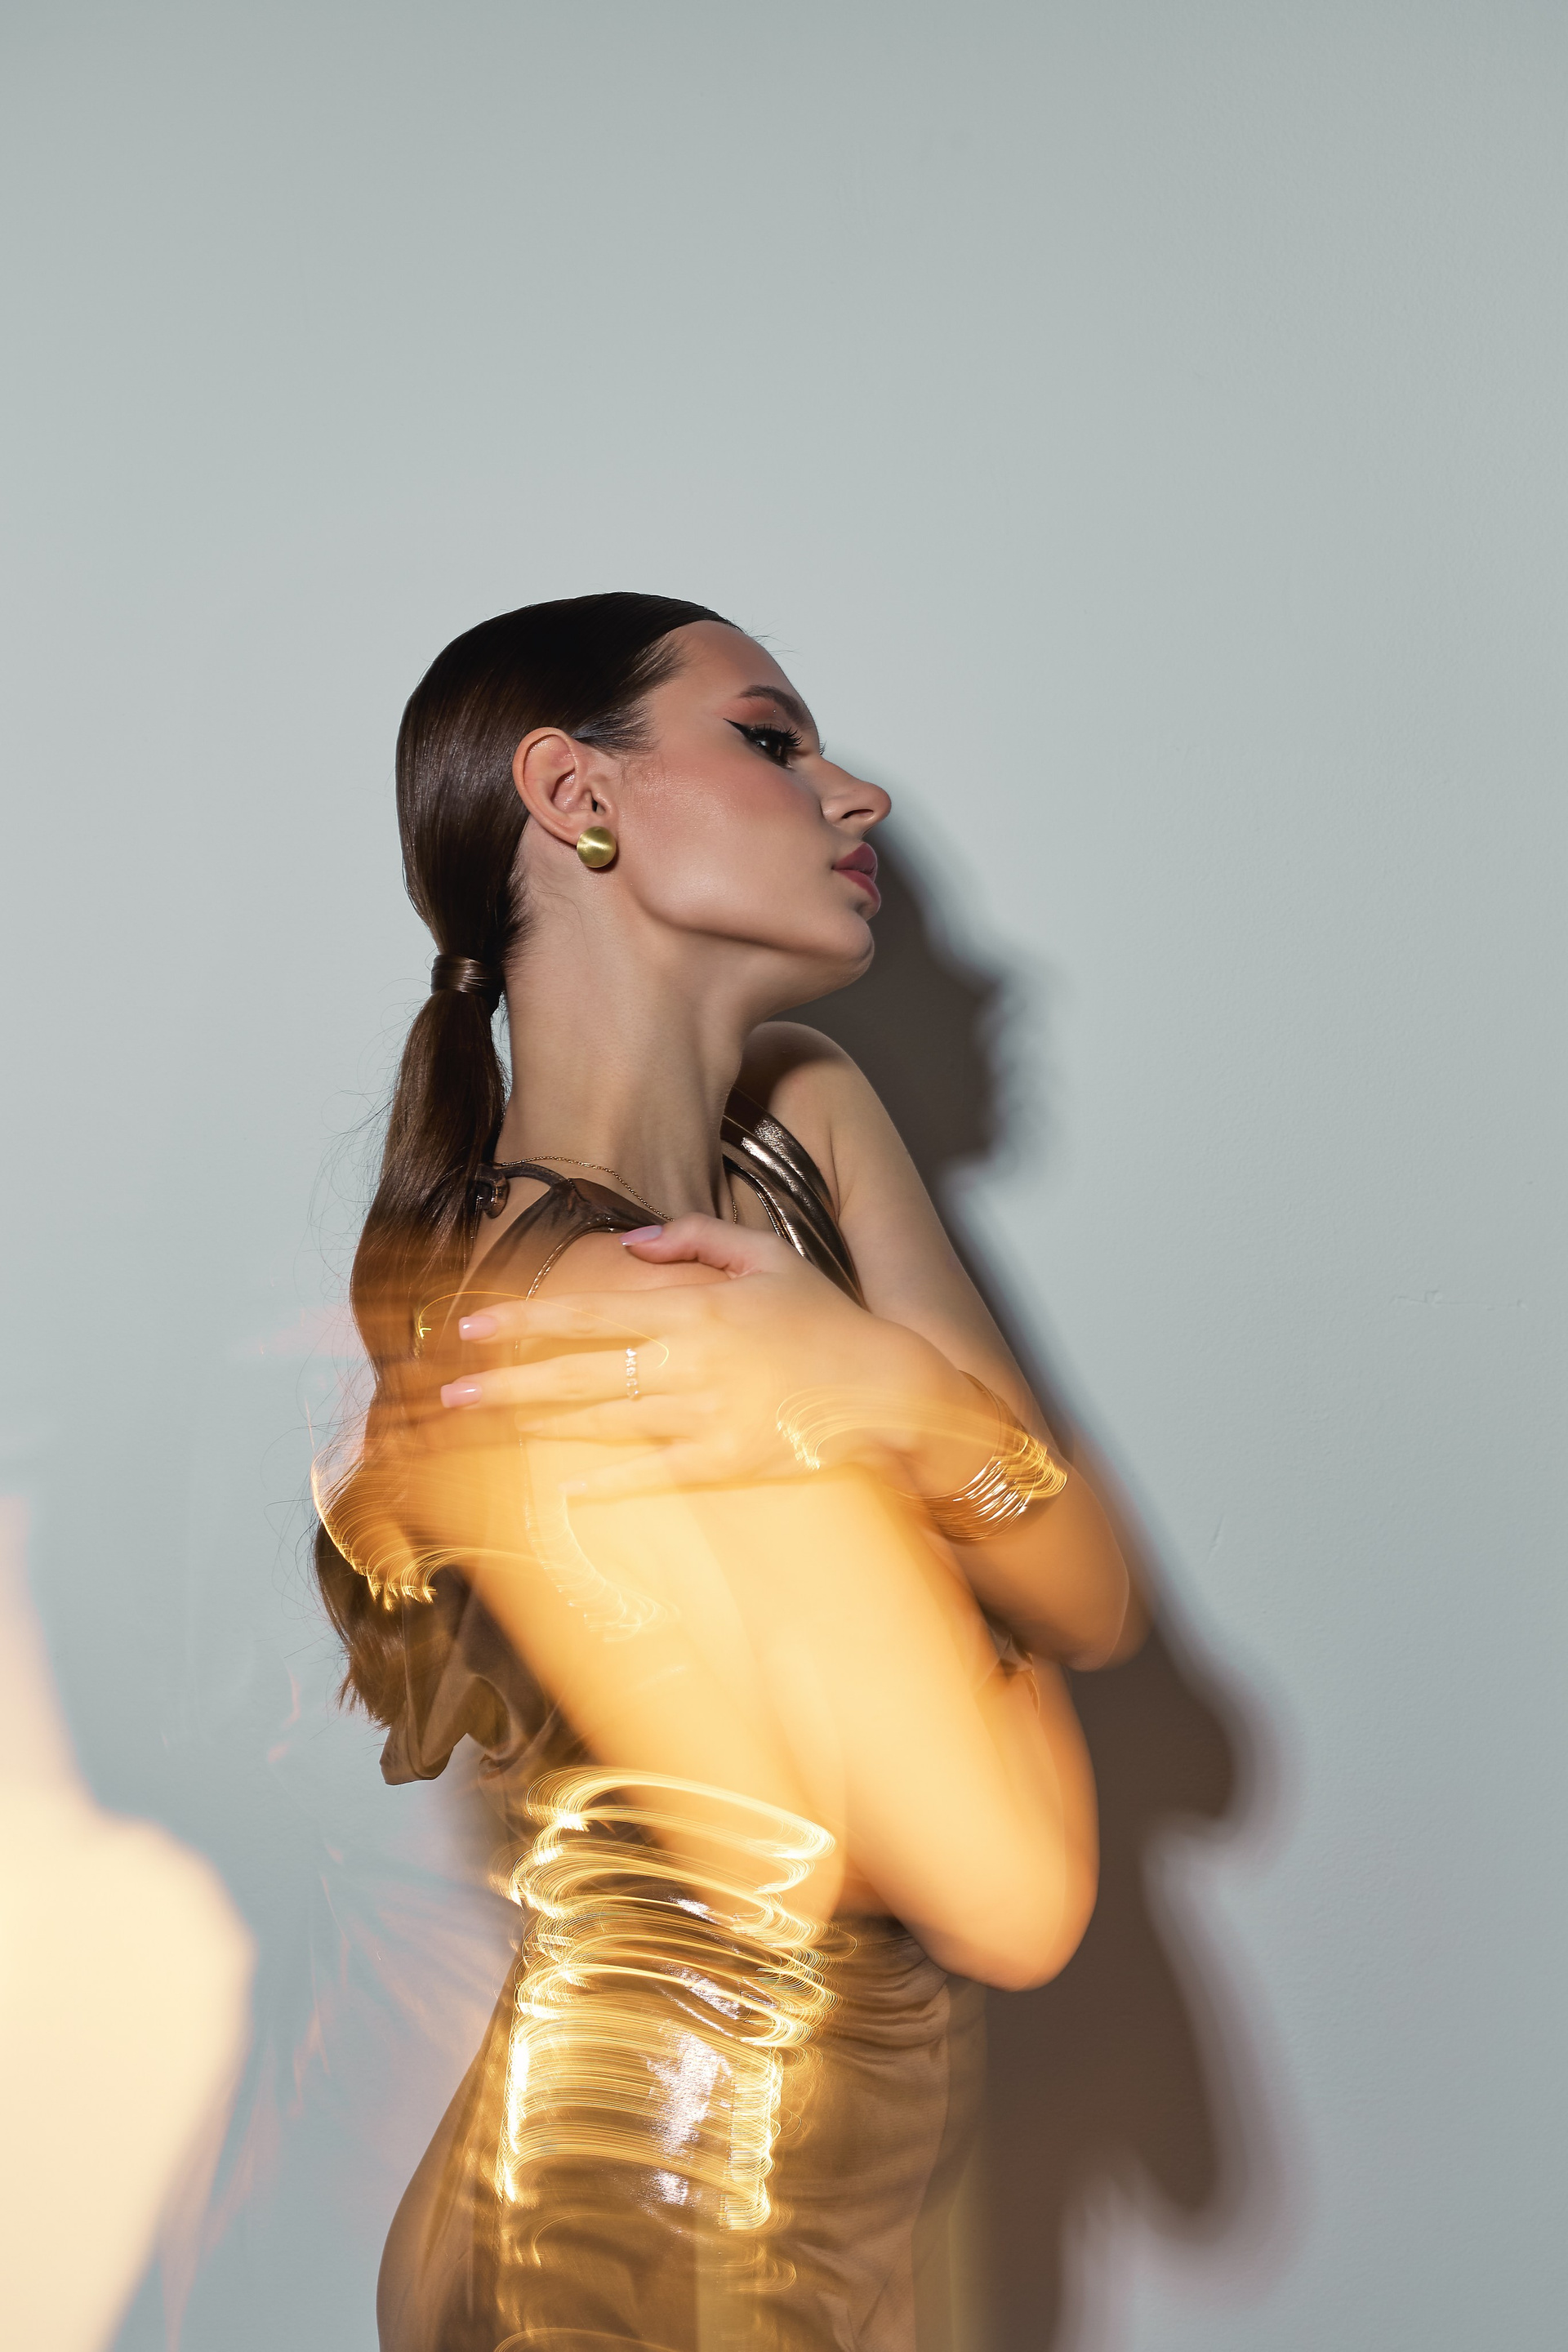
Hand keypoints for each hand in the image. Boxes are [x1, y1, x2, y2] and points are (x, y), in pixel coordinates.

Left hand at [439, 1214, 990, 1500]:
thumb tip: (636, 1241)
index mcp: (698, 1306)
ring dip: (536, 1425)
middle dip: (506, 1379)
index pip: (592, 1310)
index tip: (472, 1326)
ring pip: (604, 1420)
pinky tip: (562, 1492)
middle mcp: (693, 1359)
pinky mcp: (728, 1462)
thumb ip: (699, 1238)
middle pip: (579, 1371)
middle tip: (447, 1388)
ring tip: (482, 1428)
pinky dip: (609, 1483)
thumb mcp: (771, 1258)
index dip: (526, 1320)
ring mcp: (708, 1415)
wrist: (896, 1392)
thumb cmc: (833, 1326)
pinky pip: (655, 1474)